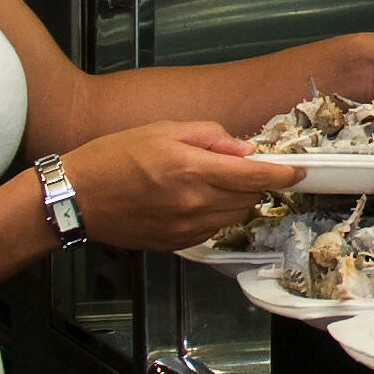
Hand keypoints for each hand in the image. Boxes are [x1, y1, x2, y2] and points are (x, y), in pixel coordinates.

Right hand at [56, 121, 307, 253]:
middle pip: (248, 198)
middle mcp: (194, 203)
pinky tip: (191, 199)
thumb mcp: (162, 129)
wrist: (76, 197)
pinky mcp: (176, 244)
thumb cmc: (113, 157)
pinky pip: (212, 229)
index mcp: (192, 170)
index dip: (282, 174)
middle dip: (252, 182)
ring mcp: (185, 228)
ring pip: (234, 216)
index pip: (255, 177)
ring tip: (207, 181)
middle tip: (235, 166)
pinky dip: (214, 214)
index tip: (298, 171)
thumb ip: (208, 136)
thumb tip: (242, 149)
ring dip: (234, 199)